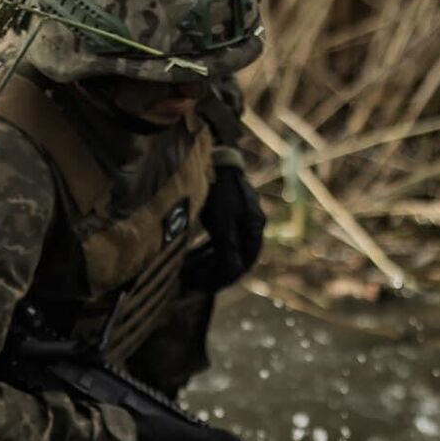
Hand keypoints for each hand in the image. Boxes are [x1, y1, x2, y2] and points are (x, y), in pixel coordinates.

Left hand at [181, 163, 265, 292]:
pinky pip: (221, 240)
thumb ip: (227, 248)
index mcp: (253, 229)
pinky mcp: (230, 212)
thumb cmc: (218, 188)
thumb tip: (233, 274)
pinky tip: (191, 254)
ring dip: (206, 263)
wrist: (216, 156)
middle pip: (233, 261)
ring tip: (185, 268)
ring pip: (225, 251)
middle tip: (187, 279)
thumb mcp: (222, 220)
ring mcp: (242, 219)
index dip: (218, 280)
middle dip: (210, 273)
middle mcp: (252, 226)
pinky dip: (207, 250)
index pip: (240, 266)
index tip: (196, 284)